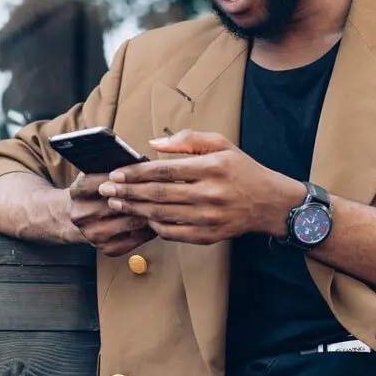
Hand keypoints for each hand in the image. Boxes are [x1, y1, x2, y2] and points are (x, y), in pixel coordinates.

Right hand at [68, 172, 155, 255]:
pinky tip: (157, 221)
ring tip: (163, 204)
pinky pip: (134, 240)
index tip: (144, 172)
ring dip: (148, 213)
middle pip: (118, 203)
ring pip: (129, 222)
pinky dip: (148, 231)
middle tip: (162, 189)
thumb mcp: (94, 175)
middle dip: (140, 195)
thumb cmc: (93, 193)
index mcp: (77, 192)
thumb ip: (112, 169)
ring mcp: (93, 234)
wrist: (75, 220)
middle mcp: (82, 214)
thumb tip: (143, 162)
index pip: (103, 181)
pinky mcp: (106, 249)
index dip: (125, 177)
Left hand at [97, 130, 306, 244]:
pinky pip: (174, 233)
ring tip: (117, 203)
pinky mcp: (209, 235)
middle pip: (158, 194)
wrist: (269, 202)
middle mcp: (209, 193)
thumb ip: (187, 140)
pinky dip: (155, 226)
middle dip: (127, 192)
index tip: (116, 173)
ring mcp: (209, 217)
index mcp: (210, 167)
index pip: (164, 170)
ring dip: (135, 209)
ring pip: (162, 215)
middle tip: (106, 190)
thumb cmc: (242, 170)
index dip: (136, 173)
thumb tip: (154, 144)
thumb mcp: (221, 144)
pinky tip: (143, 218)